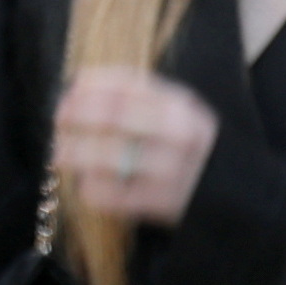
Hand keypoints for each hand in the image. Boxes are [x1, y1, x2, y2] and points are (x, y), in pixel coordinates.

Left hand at [54, 66, 221, 229]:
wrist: (226, 191)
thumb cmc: (188, 146)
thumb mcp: (177, 112)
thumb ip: (138, 95)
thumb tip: (81, 81)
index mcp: (181, 106)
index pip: (128, 85)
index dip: (92, 86)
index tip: (70, 89)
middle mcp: (178, 135)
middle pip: (114, 116)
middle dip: (78, 114)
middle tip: (59, 118)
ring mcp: (169, 170)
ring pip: (108, 156)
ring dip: (75, 152)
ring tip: (60, 153)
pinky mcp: (159, 203)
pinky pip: (111, 194)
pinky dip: (89, 187)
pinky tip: (84, 182)